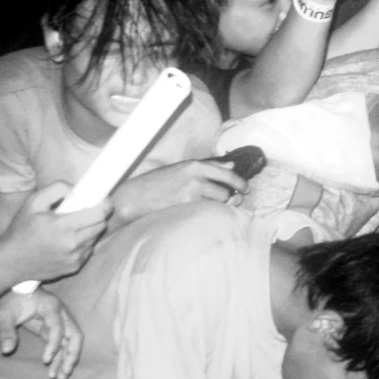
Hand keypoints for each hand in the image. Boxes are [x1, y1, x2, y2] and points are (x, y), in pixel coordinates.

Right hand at [0, 183, 109, 285]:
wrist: (9, 262)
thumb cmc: (21, 230)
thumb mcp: (33, 202)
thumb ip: (57, 189)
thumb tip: (77, 188)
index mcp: (63, 226)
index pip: (100, 213)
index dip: (104, 204)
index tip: (102, 199)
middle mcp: (72, 244)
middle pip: (102, 225)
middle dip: (97, 216)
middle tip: (84, 212)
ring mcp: (75, 258)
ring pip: (95, 237)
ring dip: (89, 230)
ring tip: (70, 227)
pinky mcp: (74, 267)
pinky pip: (88, 250)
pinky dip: (82, 244)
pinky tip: (66, 242)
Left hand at [0, 288, 82, 378]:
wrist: (11, 289)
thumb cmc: (8, 299)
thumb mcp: (4, 314)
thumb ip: (6, 331)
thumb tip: (7, 351)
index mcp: (50, 307)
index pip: (58, 328)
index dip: (54, 345)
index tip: (45, 361)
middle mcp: (61, 313)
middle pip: (75, 335)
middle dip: (71, 355)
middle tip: (64, 373)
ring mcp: (59, 320)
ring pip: (71, 341)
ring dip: (67, 359)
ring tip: (61, 378)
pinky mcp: (53, 328)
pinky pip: (61, 344)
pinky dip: (60, 357)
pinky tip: (55, 370)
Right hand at [107, 159, 245, 223]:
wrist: (133, 198)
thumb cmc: (157, 183)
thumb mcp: (181, 169)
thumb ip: (208, 167)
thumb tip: (232, 164)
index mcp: (194, 165)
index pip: (227, 173)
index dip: (240, 182)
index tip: (245, 188)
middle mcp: (195, 178)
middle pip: (226, 191)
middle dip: (230, 198)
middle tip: (230, 202)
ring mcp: (191, 194)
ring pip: (218, 203)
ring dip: (220, 207)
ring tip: (212, 208)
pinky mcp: (186, 208)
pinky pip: (207, 212)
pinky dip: (209, 214)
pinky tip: (203, 214)